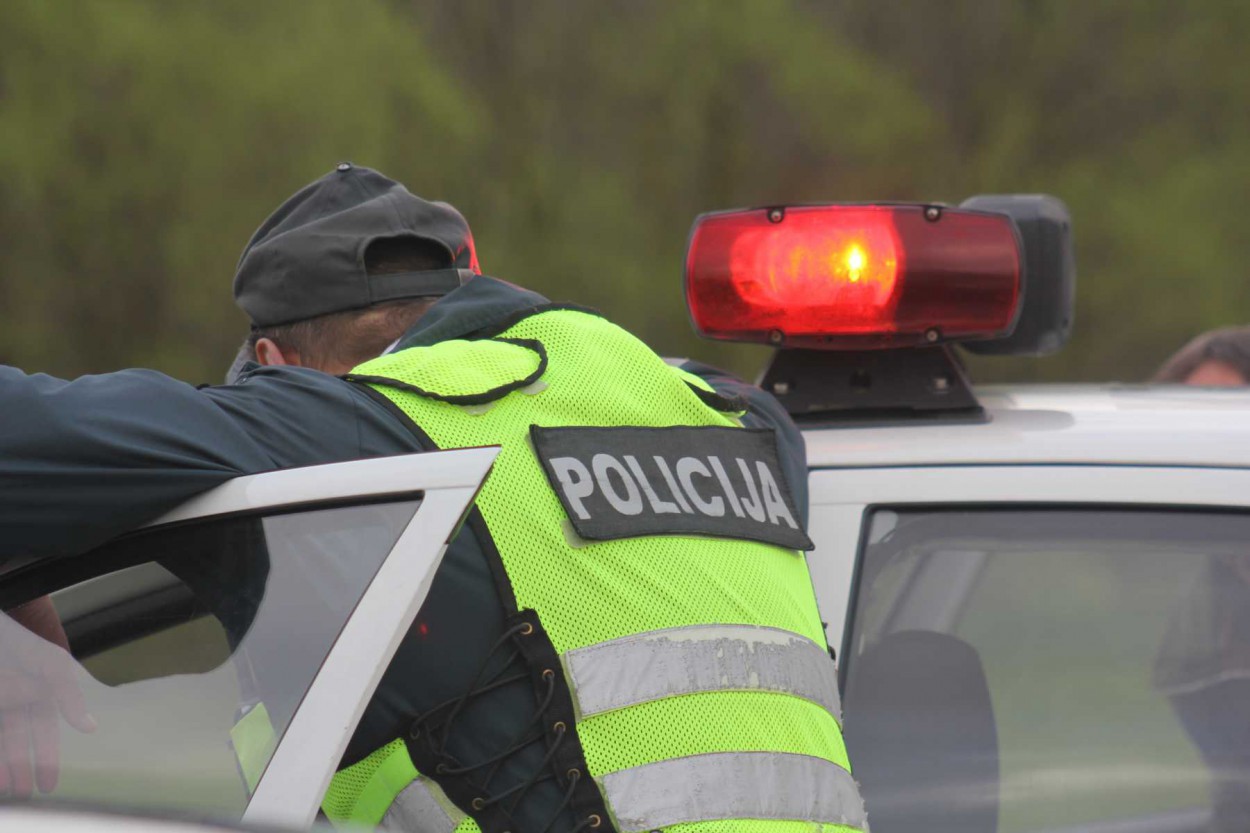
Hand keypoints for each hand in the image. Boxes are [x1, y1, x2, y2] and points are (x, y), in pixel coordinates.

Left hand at [1, 597, 95, 796]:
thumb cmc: (12, 636)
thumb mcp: (47, 663)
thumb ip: (66, 692)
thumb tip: (90, 726)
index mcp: (35, 683)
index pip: (44, 724)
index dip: (47, 755)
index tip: (50, 784)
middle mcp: (13, 693)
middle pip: (19, 736)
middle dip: (24, 765)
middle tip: (30, 793)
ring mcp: (0, 697)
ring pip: (2, 735)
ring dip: (4, 764)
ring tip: (10, 791)